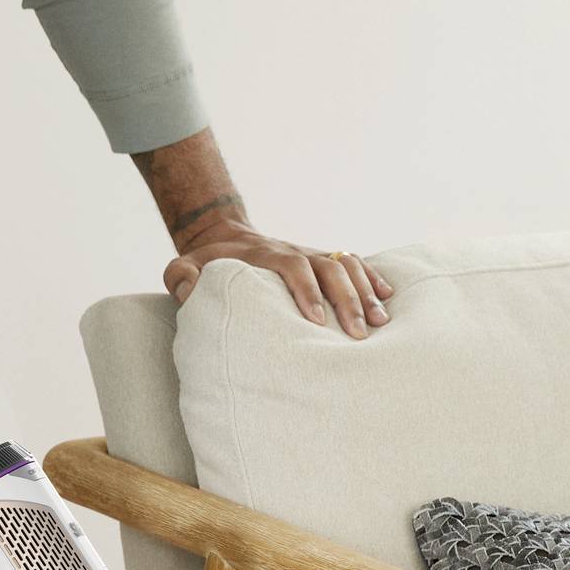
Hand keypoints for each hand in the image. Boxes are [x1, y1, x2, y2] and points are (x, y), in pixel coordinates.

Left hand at [163, 220, 391, 337]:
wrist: (224, 235)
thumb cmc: (205, 264)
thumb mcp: (182, 267)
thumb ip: (181, 277)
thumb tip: (190, 287)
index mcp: (264, 255)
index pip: (292, 267)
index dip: (306, 291)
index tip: (316, 321)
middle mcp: (294, 251)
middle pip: (328, 267)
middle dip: (346, 300)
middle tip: (358, 334)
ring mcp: (312, 253)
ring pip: (346, 264)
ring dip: (366, 292)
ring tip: (380, 324)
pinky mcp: (323, 259)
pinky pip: (354, 262)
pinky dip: (373, 278)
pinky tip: (388, 298)